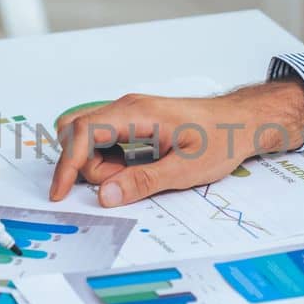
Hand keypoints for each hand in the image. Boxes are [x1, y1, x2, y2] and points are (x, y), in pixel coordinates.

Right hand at [49, 80, 303, 206]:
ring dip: (99, 165)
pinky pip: (105, 141)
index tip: (60, 193)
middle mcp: (127, 108)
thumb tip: (105, 195)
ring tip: (136, 176)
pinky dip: (109, 160)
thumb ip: (144, 181)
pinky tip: (136, 169)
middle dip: (85, 166)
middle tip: (118, 186)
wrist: (243, 121)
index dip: (66, 164)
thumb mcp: (188, 168)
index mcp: (137, 113)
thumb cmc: (223, 138)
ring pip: (88, 138)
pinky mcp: (134, 124)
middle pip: (77, 133)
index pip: (83, 132)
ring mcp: (129, 114)